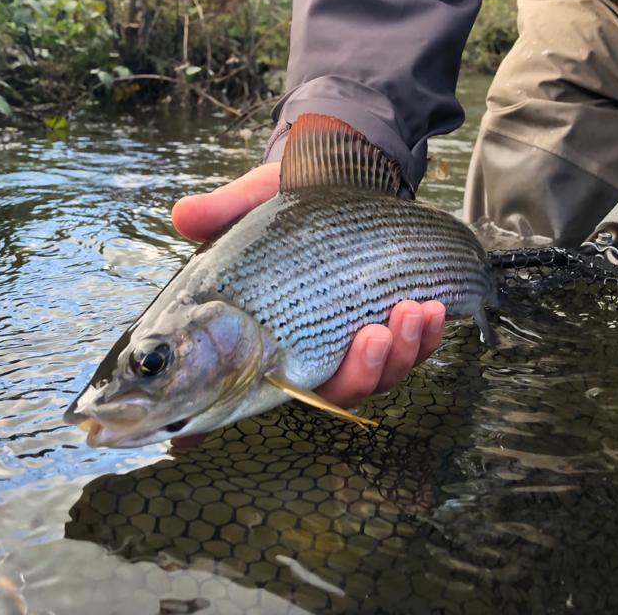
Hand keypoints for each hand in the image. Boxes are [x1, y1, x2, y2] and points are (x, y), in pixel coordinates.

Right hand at [169, 163, 446, 444]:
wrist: (346, 176)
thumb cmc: (292, 201)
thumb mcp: (256, 199)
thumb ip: (223, 210)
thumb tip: (184, 216)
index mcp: (267, 336)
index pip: (238, 390)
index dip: (209, 428)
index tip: (192, 442)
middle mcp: (310, 353)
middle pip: (332, 392)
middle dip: (359, 373)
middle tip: (374, 336)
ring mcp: (356, 346)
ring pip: (380, 379)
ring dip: (402, 355)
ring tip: (411, 312)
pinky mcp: (397, 330)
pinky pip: (418, 353)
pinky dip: (429, 339)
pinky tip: (433, 311)